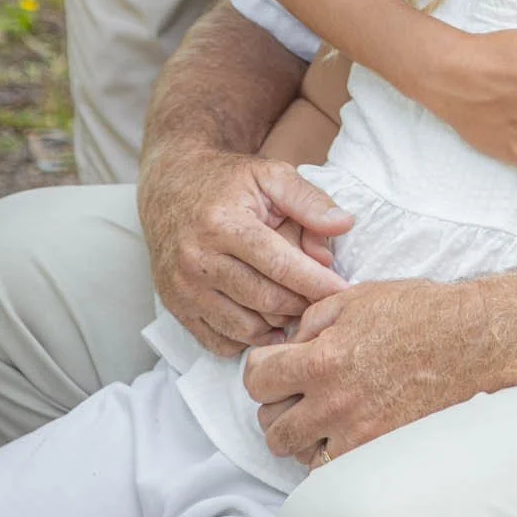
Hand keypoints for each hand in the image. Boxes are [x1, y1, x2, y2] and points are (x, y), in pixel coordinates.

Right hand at [138, 147, 354, 354]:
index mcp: (223, 223)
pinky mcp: (175, 306)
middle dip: (301, 305)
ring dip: (278, 325)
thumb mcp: (270, 175)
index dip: (316, 282)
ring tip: (297, 309)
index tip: (344, 290)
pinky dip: (248, 339)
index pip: (279, 264)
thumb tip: (345, 224)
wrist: (171, 186)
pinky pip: (219, 342)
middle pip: (264, 300)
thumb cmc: (228, 181)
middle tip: (323, 301)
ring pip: (244, 328)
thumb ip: (309, 200)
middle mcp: (197, 258)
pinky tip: (266, 322)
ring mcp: (183, 287)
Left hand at [246, 278, 483, 464]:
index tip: (273, 367)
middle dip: (276, 405)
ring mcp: (355, 434)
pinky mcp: (376, 454)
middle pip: (270, 425)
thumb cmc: (417, 314)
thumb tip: (289, 343)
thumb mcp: (355, 299)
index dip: (260, 370)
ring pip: (295, 453)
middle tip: (297, 391)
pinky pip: (328, 471)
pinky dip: (326, 455)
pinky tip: (340, 432)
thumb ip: (312, 321)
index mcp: (323, 359)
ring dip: (299, 434)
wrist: (469, 343)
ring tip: (320, 414)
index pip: (257, 380)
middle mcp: (333, 403)